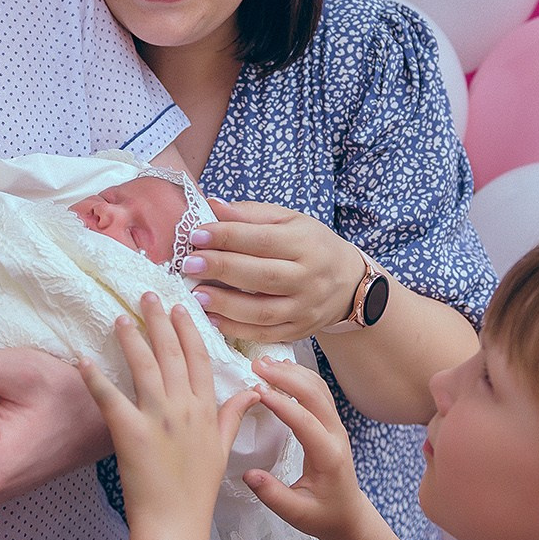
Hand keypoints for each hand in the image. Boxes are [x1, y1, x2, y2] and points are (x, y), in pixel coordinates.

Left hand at [79, 294, 256, 536]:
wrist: (175, 524)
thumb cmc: (198, 491)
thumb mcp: (222, 449)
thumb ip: (234, 415)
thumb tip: (252, 389)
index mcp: (206, 410)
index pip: (199, 359)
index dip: (189, 331)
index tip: (180, 308)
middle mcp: (184, 407)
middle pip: (171, 353)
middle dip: (159, 321)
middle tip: (147, 296)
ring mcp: (157, 418)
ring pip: (144, 366)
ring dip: (131, 338)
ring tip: (120, 317)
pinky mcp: (130, 432)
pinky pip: (110, 397)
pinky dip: (95, 377)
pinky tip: (84, 359)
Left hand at [180, 199, 364, 341]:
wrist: (348, 282)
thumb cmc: (311, 244)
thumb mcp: (289, 220)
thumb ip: (251, 214)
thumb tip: (213, 205)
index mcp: (306, 244)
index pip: (263, 240)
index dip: (228, 237)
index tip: (196, 235)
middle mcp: (309, 278)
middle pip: (262, 276)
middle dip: (222, 269)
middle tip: (190, 264)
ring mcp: (305, 308)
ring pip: (263, 311)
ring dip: (225, 305)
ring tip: (196, 295)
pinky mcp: (299, 330)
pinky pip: (265, 334)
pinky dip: (236, 330)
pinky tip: (211, 319)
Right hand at [242, 357, 372, 539]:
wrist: (348, 515)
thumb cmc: (323, 516)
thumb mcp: (296, 514)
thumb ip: (272, 495)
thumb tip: (248, 474)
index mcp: (329, 456)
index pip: (305, 422)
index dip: (281, 404)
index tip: (257, 389)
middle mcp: (337, 435)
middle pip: (315, 395)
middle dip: (286, 376)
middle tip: (256, 365)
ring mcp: (337, 426)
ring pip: (318, 388)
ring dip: (292, 372)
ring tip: (263, 362)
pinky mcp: (332, 423)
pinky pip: (319, 392)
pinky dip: (300, 376)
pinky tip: (281, 370)